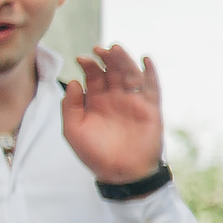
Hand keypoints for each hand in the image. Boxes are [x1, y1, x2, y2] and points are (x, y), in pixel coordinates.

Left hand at [60, 45, 165, 184]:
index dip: (89, 65)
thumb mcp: (72, 130)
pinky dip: (151, 73)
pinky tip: (145, 60)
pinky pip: (152, 87)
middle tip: (100, 49)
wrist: (120, 173)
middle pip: (113, 70)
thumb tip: (74, 82)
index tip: (82, 59)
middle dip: (107, 58)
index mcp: (96, 101)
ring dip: (125, 60)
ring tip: (116, 49)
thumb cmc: (94, 154)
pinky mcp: (150, 109)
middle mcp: (115, 98)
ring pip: (131, 74)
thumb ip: (70, 106)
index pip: (93, 76)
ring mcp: (133, 102)